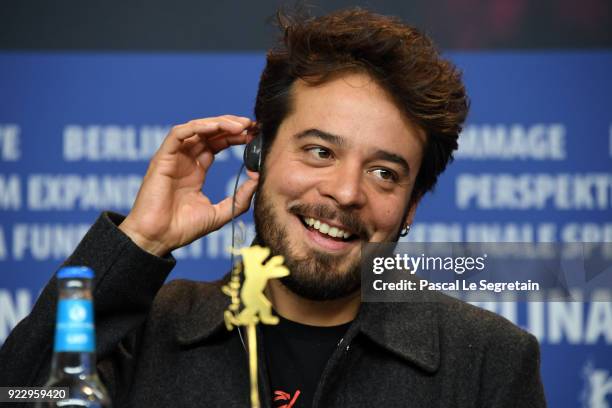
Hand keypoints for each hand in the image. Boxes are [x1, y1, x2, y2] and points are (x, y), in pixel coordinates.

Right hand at [119, 115, 258, 255]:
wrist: (158, 239)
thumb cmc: (183, 229)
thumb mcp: (221, 212)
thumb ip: (240, 197)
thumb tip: (258, 178)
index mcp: (196, 170)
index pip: (218, 143)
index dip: (236, 136)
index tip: (255, 135)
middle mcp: (185, 160)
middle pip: (210, 132)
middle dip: (232, 125)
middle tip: (252, 126)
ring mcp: (173, 157)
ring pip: (196, 128)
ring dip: (219, 123)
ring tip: (240, 126)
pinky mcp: (162, 158)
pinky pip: (178, 134)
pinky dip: (197, 127)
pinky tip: (216, 127)